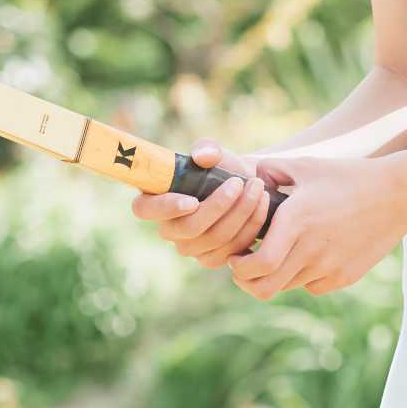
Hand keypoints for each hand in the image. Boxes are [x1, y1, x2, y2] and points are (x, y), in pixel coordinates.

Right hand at [130, 140, 273, 268]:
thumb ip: (207, 149)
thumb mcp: (214, 152)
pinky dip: (252, 226)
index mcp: (154, 200)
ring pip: (215, 239)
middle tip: (241, 183)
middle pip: (189, 228)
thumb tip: (204, 157)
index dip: (165, 208)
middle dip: (219, 205)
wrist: (244, 187)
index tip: (192, 199)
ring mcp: (190, 248)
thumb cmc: (219, 168)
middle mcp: (168, 229)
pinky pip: (232, 249)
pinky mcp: (213, 259)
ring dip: (241, 213)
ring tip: (258, 188)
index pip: (144, 210)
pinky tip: (262, 205)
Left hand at [226, 151, 406, 299]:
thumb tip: (246, 178)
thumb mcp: (308, 165)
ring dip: (275, 276)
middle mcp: (311, 249)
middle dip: (247, 282)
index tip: (235, 258)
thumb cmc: (348, 176)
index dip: (239, 268)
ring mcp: (330, 267)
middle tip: (244, 267)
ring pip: (288, 286)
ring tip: (276, 255)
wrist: (397, 194)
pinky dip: (302, 277)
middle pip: (266, 287)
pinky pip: (312, 286)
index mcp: (296, 221)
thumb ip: (272, 170)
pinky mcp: (345, 276)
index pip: (258, 265)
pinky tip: (306, 256)